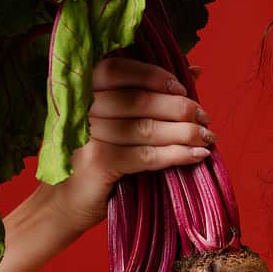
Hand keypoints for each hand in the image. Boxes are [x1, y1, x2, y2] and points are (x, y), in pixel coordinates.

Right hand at [39, 49, 209, 236]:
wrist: (65, 202)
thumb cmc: (98, 156)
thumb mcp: (119, 120)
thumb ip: (151, 93)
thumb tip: (195, 71)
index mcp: (81, 89)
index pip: (118, 69)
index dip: (153, 76)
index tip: (181, 88)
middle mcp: (79, 108)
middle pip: (137, 99)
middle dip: (178, 107)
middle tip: (204, 118)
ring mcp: (86, 136)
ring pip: (145, 128)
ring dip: (184, 133)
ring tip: (207, 138)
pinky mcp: (97, 163)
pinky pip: (145, 155)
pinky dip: (175, 155)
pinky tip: (196, 156)